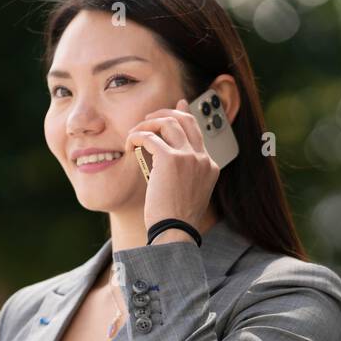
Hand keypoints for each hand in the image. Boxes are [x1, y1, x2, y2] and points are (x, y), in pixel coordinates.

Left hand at [124, 97, 218, 233]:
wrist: (174, 232)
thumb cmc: (174, 221)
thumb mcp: (186, 195)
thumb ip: (182, 175)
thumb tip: (164, 162)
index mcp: (209, 166)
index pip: (198, 132)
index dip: (184, 117)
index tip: (177, 107)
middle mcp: (202, 158)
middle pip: (185, 120)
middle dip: (165, 114)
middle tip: (149, 118)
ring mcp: (189, 157)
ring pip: (168, 123)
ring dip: (148, 124)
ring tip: (136, 132)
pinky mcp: (171, 159)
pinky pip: (150, 137)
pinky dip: (138, 136)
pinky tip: (130, 142)